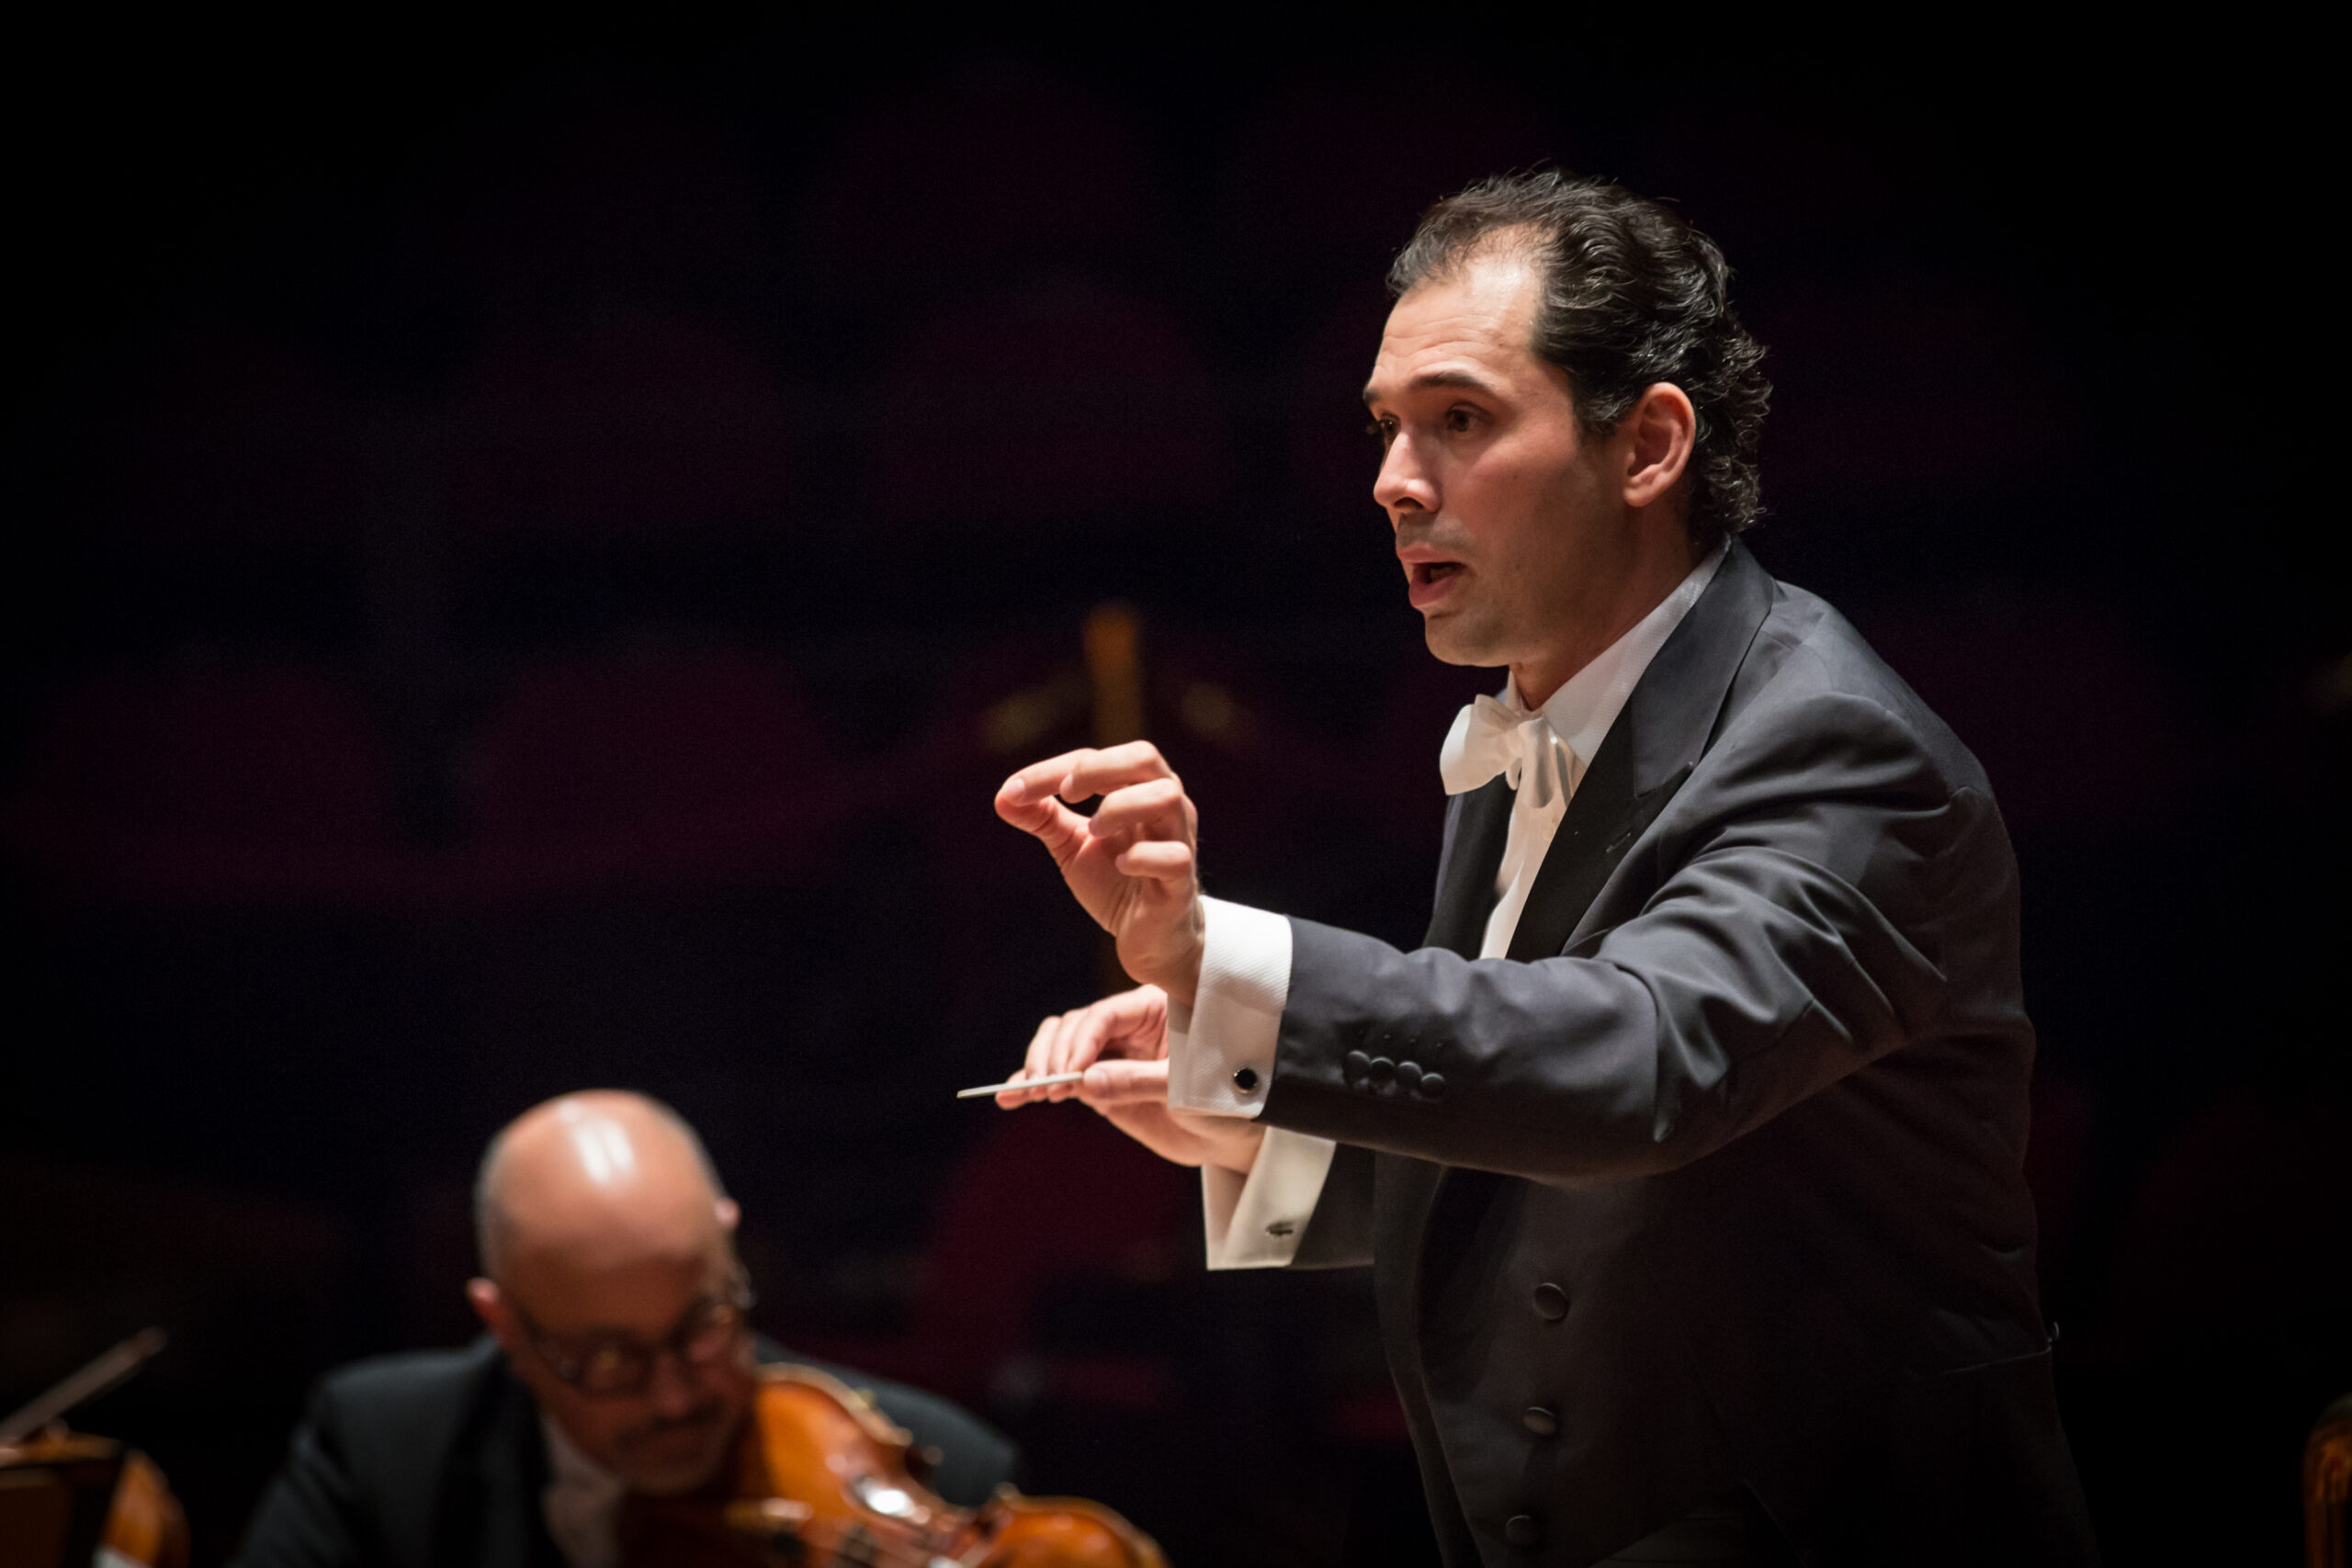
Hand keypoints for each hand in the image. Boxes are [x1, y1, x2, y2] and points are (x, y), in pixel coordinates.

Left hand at [994, 742, 1205, 1004]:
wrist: (1148, 939)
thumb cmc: (1117, 882)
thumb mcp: (1073, 845)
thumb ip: (1043, 819)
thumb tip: (1001, 797)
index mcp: (1138, 790)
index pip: (1098, 759)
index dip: (1054, 769)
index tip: (1016, 791)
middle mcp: (1166, 807)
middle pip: (1144, 758)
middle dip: (1098, 769)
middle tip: (1067, 793)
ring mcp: (1179, 842)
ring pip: (1167, 797)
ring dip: (1121, 806)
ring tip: (1094, 831)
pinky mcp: (1181, 883)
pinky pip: (1175, 857)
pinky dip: (1142, 856)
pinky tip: (1120, 866)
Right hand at [995, 986, 1263, 1175]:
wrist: (1232, 1136)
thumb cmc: (1224, 1101)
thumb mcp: (1189, 1091)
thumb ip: (1139, 1082)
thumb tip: (1087, 1082)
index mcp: (1156, 1010)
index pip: (1106, 1014)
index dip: (1081, 1040)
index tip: (1069, 1071)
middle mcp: (1128, 1025)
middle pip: (1074, 1025)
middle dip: (1054, 1055)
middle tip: (1046, 1087)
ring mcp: (1111, 1053)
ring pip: (1060, 1045)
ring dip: (1038, 1066)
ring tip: (1025, 1092)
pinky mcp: (1100, 1080)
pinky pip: (1062, 1077)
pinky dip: (1035, 1085)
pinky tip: (1010, 1096)